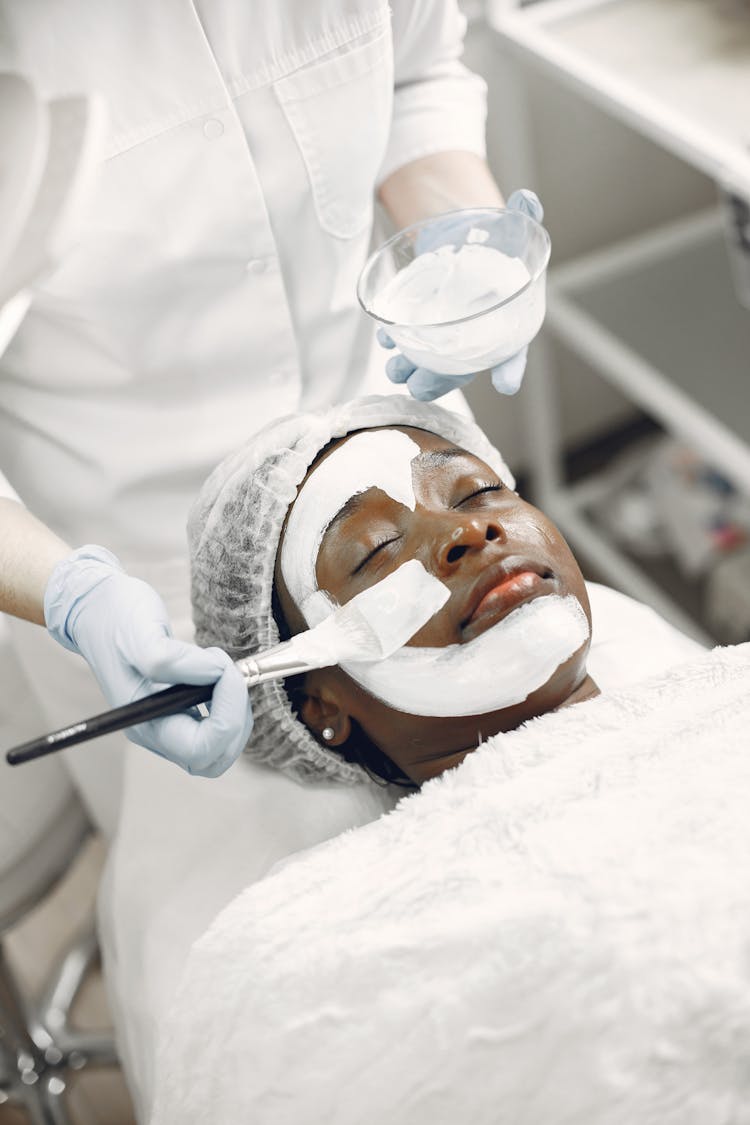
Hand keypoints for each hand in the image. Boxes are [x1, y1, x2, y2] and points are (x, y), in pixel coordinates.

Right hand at [45, 546, 253, 776]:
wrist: (98, 609)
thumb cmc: (115, 619)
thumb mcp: (140, 633)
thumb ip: (172, 660)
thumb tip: (214, 673)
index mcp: (145, 721)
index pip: (201, 748)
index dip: (227, 716)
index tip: (226, 672)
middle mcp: (157, 731)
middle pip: (215, 756)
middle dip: (236, 718)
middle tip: (230, 675)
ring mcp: (168, 722)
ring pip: (220, 745)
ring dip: (235, 710)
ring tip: (222, 670)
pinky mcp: (179, 710)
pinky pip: (216, 726)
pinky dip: (230, 703)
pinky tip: (219, 674)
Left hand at [379, 188, 542, 401]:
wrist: (463, 234)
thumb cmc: (494, 241)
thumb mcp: (511, 228)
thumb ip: (523, 217)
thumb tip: (527, 199)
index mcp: (506, 321)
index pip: (513, 351)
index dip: (511, 368)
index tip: (506, 383)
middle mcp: (477, 334)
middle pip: (462, 367)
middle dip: (440, 381)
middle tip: (421, 387)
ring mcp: (448, 331)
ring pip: (431, 361)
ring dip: (410, 369)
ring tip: (395, 369)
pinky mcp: (424, 320)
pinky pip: (409, 340)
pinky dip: (395, 341)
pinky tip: (385, 337)